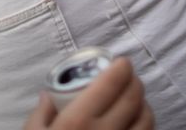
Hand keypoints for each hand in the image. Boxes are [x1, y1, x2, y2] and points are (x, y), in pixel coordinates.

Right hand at [23, 59, 152, 129]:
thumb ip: (39, 115)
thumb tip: (48, 95)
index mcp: (76, 122)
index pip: (110, 84)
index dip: (122, 68)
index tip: (121, 62)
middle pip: (133, 98)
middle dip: (135, 81)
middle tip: (128, 76)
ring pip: (146, 119)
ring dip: (144, 103)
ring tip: (134, 98)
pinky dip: (146, 125)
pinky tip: (136, 123)